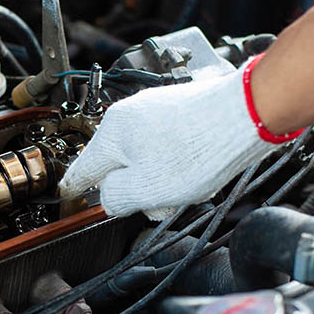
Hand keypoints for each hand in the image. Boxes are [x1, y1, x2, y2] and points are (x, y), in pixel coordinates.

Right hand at [59, 61, 278, 219]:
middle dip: (137, 189)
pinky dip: (179, 163)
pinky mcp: (181, 111)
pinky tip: (200, 169)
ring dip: (162, 179)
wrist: (245, 116)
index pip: (83, 168)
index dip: (76, 188)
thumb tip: (109, 198)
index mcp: (113, 133)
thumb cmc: (200, 150)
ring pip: (147, 157)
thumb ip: (115, 198)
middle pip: (119, 164)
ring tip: (189, 185)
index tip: (68, 195)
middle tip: (161, 203)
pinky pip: (168, 146)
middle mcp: (130, 115)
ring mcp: (156, 110)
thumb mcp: (146, 190)